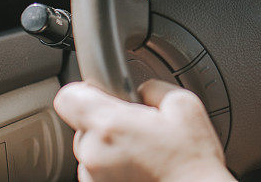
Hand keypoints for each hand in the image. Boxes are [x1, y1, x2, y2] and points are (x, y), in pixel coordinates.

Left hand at [54, 80, 234, 181]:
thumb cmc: (192, 161)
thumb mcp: (185, 105)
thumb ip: (153, 88)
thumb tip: (141, 91)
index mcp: (110, 125)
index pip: (69, 97)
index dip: (85, 90)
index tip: (104, 93)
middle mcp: (94, 154)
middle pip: (83, 125)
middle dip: (109, 120)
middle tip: (141, 127)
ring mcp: (94, 179)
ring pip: (91, 150)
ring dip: (111, 146)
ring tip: (144, 151)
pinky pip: (98, 171)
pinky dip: (114, 167)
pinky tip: (141, 167)